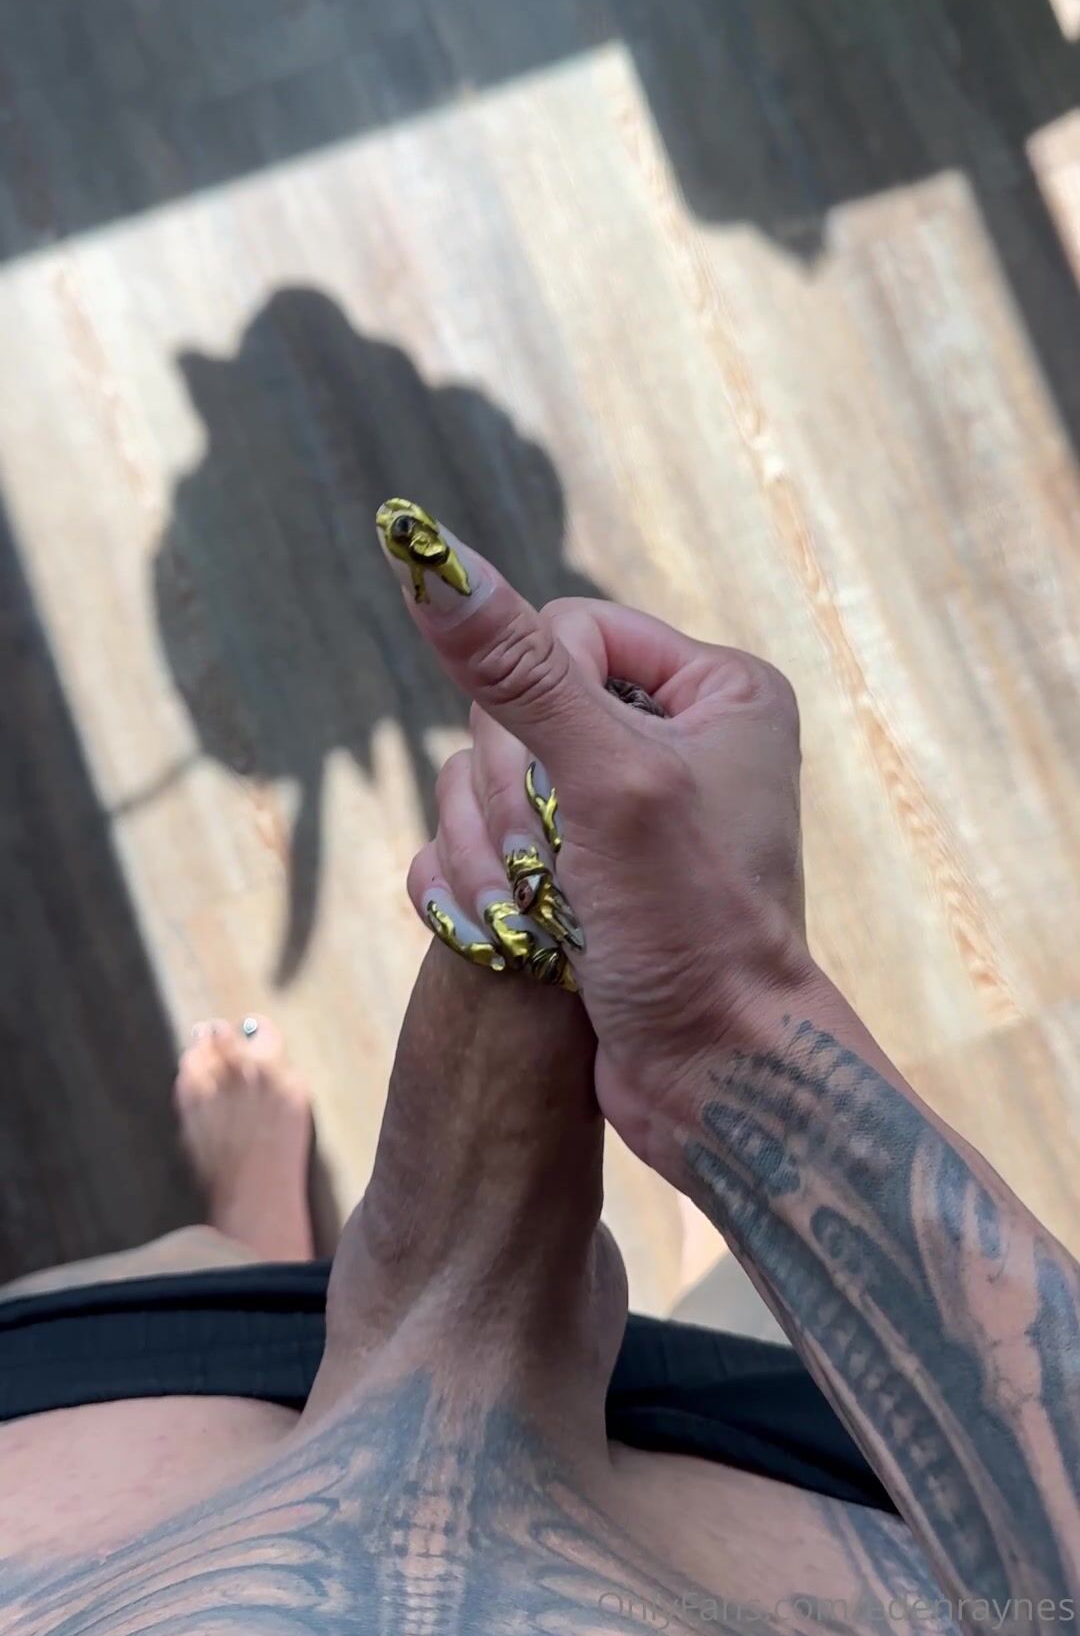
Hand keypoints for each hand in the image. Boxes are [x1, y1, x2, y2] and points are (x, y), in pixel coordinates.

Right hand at [378, 502, 813, 1160]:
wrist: (712, 1080)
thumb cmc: (691, 927)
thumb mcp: (606, 782)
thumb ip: (517, 669)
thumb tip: (426, 555)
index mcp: (714, 690)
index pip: (560, 630)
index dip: (535, 710)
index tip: (568, 796)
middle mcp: (670, 739)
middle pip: (509, 713)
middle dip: (514, 803)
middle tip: (563, 872)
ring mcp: (616, 812)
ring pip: (478, 787)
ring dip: (493, 861)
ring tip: (553, 924)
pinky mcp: (572, 875)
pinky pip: (471, 847)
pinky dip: (478, 896)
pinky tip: (518, 943)